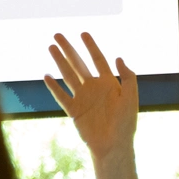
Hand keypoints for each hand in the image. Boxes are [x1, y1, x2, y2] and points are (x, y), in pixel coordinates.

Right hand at [44, 32, 137, 161]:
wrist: (114, 145)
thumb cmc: (126, 123)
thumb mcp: (131, 97)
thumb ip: (128, 77)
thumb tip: (118, 57)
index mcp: (108, 83)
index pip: (98, 59)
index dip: (90, 46)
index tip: (83, 33)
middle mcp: (93, 87)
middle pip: (78, 63)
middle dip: (68, 49)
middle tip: (57, 35)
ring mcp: (82, 98)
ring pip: (68, 75)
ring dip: (59, 62)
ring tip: (51, 47)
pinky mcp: (74, 111)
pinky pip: (62, 96)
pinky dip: (54, 87)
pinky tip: (47, 76)